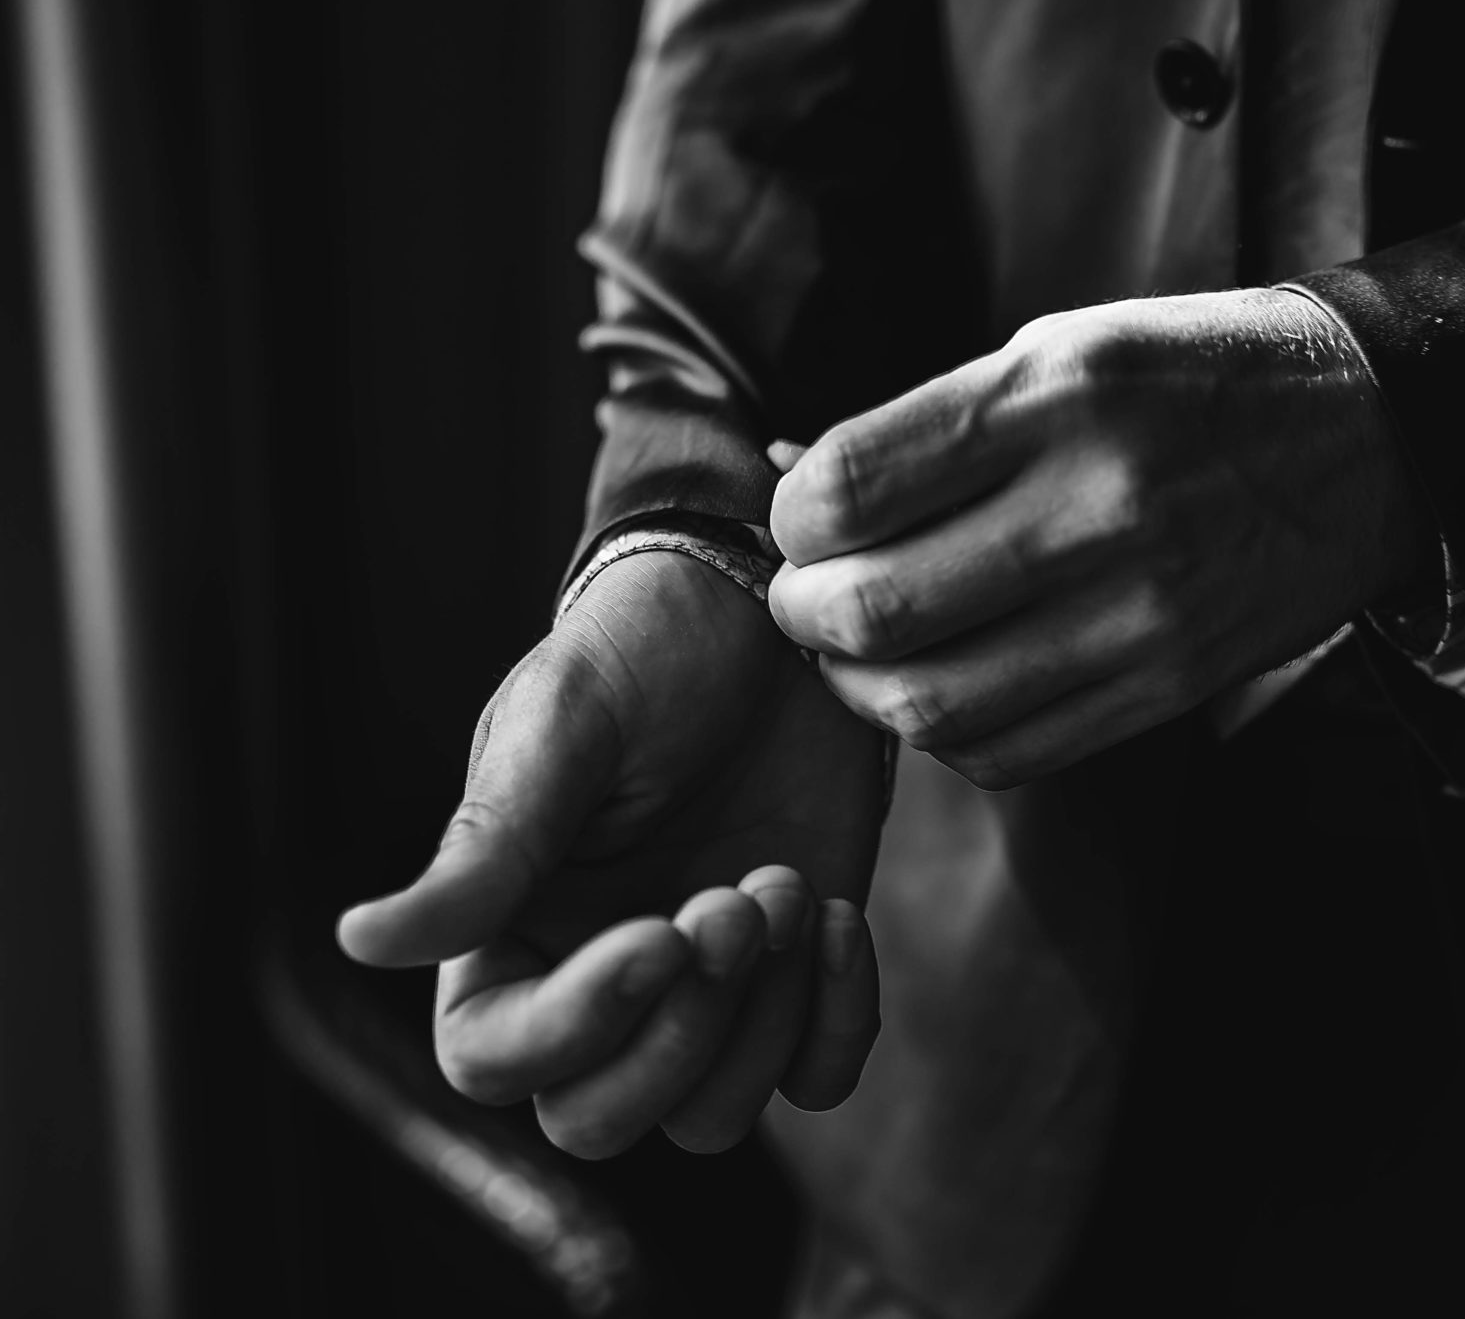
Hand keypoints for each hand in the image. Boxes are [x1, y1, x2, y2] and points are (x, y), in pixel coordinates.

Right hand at [337, 550, 884, 1155]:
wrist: (774, 614)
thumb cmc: (647, 651)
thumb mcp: (563, 728)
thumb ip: (484, 849)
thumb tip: (359, 941)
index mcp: (506, 928)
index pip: (493, 1059)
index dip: (578, 1023)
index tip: (660, 932)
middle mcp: (595, 978)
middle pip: (599, 1120)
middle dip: (681, 1031)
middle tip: (735, 903)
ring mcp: (701, 990)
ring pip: (711, 1116)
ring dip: (761, 1020)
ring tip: (783, 887)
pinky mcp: (793, 978)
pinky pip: (813, 1079)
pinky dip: (835, 1023)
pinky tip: (835, 913)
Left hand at [765, 288, 1431, 788]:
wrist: (1368, 434)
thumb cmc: (1192, 377)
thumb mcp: (1061, 347)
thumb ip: (927, 423)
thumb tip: (791, 478)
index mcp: (1057, 396)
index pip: (852, 488)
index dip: (790, 518)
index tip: (801, 519)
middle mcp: (1098, 507)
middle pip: (874, 612)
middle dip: (802, 613)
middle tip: (807, 595)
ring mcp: (1141, 612)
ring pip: (931, 706)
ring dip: (858, 688)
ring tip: (859, 650)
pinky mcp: (1170, 686)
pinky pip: (1009, 752)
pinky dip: (944, 733)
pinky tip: (943, 686)